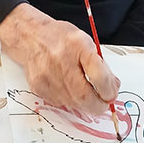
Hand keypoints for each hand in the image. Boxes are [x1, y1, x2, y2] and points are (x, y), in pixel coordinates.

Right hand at [0, 4, 119, 115]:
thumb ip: (101, 65)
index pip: (99, 76)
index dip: (109, 91)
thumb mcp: (86, 42)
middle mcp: (62, 61)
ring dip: (85, 104)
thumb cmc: (61, 39)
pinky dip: (70, 101)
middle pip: (85, 96)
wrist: (31, 37)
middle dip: (99, 105)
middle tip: (103, 104)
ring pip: (73, 103)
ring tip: (88, 95)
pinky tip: (71, 90)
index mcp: (78, 46)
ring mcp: (48, 76)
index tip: (112, 94)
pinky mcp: (39, 87)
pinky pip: (60, 103)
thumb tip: (112, 87)